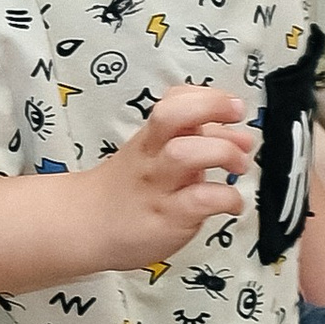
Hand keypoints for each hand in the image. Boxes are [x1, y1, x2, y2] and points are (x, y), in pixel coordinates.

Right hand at [84, 83, 256, 270]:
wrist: (86, 228)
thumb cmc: (127, 192)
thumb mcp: (151, 155)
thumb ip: (192, 141)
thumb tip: (237, 137)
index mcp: (151, 138)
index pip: (174, 99)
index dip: (207, 96)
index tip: (230, 104)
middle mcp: (153, 157)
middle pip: (173, 116)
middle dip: (212, 108)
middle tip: (237, 118)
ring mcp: (159, 186)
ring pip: (187, 154)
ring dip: (223, 153)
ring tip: (238, 165)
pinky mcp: (169, 217)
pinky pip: (202, 200)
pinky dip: (227, 198)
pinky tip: (231, 203)